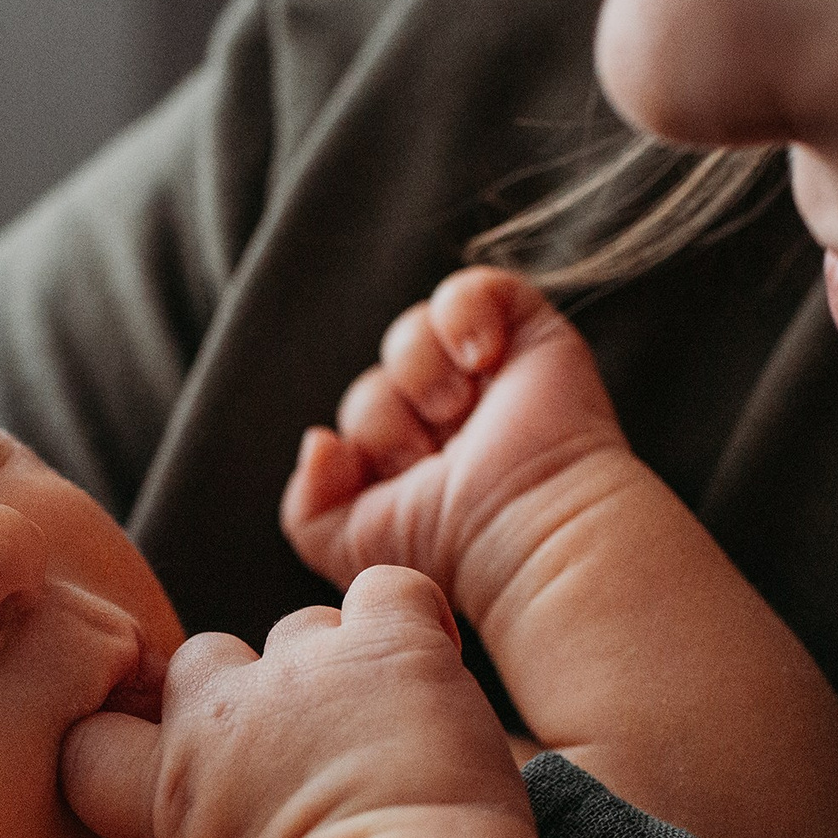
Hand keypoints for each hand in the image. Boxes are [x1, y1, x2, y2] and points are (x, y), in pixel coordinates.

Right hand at [61, 567, 525, 837]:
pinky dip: (410, 622)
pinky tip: (433, 670)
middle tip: (304, 759)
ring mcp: (304, 672)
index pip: (96, 740)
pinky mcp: (388, 646)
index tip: (187, 779)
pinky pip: (388, 593)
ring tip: (385, 734)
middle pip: (203, 662)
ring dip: (335, 670)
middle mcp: (222, 713)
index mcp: (171, 788)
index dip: (135, 750)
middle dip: (243, 700)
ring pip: (300, 631)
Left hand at [281, 266, 642, 624]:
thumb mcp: (352, 546)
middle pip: (378, 384)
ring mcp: (492, 380)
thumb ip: (307, 506)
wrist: (529, 527)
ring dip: (419, 373)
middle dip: (387, 422)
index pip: (359, 425)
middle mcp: (455, 423)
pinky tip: (480, 357)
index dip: (362, 446)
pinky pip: (472, 289)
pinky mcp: (530, 336)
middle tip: (430, 459)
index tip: (399, 480)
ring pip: (411, 335)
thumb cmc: (453, 548)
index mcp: (419, 468)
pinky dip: (461, 313)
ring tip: (456, 412)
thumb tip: (319, 440)